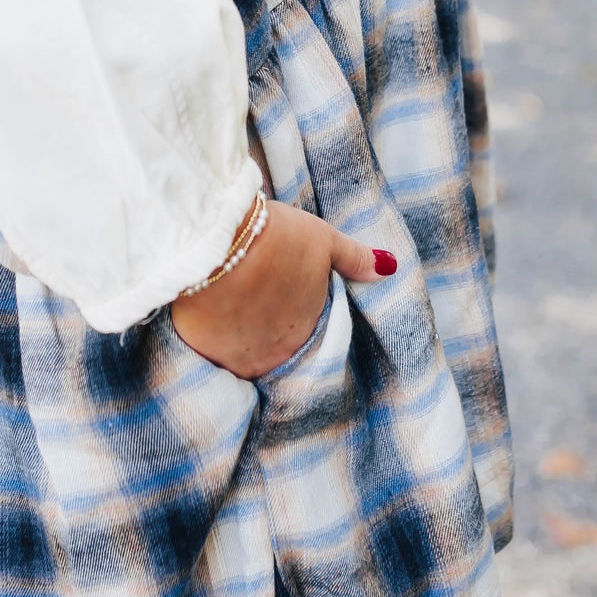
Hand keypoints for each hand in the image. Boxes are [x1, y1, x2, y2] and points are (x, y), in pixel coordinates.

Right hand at [170, 202, 393, 380]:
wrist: (220, 243)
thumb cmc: (278, 238)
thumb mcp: (323, 240)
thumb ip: (355, 259)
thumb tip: (390, 268)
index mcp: (309, 329)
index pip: (306, 333)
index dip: (292, 314)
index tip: (280, 298)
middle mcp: (278, 354)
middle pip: (275, 348)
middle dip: (267, 329)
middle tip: (253, 300)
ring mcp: (240, 357)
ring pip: (244, 356)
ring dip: (240, 338)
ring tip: (229, 309)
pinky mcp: (205, 354)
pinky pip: (213, 355)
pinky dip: (212, 340)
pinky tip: (207, 317)